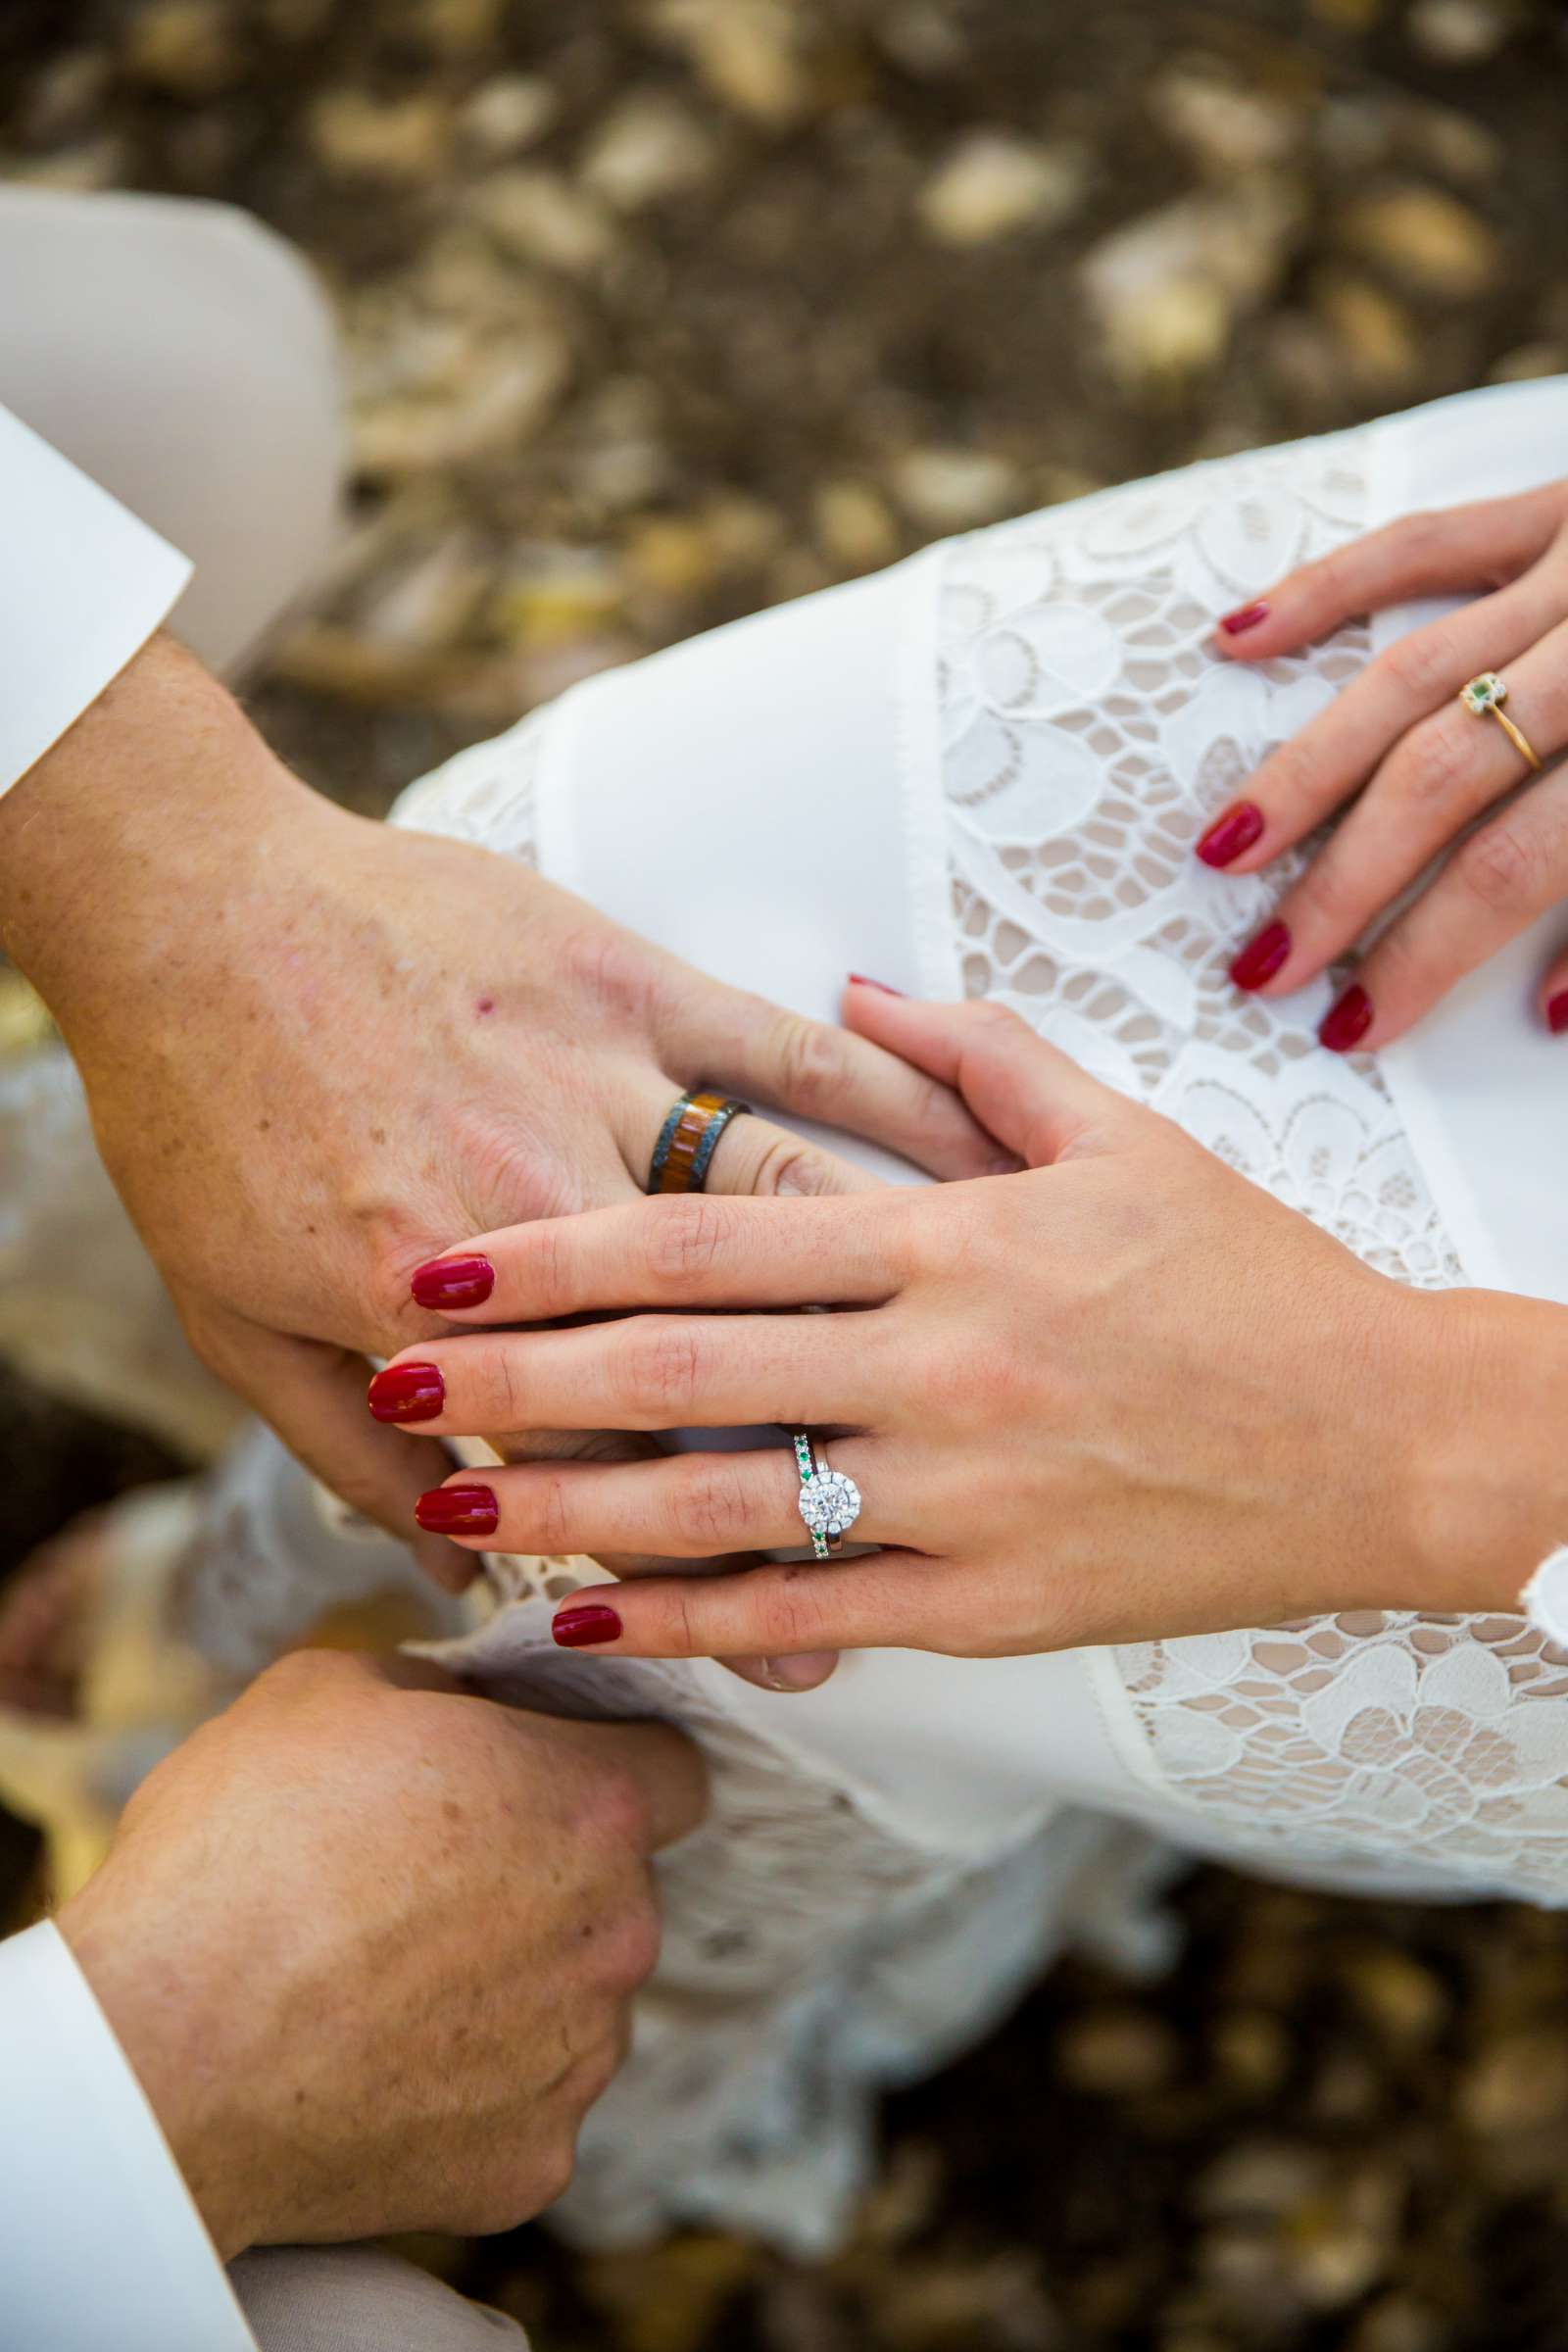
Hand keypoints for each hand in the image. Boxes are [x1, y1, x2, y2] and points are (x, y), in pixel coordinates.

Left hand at [0, 637, 1004, 1586]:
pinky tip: (950, 1171)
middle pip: (710, 1374)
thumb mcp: (225, 1316)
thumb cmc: (188, 1108)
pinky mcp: (642, 979)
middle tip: (826, 1653)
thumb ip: (345, 1459)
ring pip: (781, 1228)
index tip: (762, 1663)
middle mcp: (551, 1206)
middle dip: (791, 1511)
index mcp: (436, 1298)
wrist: (177, 896)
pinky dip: (886, 1110)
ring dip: (871, 1321)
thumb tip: (445, 1566)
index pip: (599, 1462)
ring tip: (955, 1428)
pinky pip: (792, 1058)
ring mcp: (612, 1084)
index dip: (690, 1576)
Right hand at [57, 1649, 705, 2255]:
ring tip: (384, 1979)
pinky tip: (378, 2064)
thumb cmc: (240, 1851)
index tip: (538, 1778)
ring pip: (578, 1999)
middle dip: (544, 1877)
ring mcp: (582, 2058)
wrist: (161, 2053)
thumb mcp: (328, 1690)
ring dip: (513, 1984)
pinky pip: (523, 2104)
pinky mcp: (533, 2164)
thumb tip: (467, 1702)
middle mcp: (619, 1930)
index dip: (603, 1763)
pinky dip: (468, 2089)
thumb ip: (438, 1686)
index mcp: (591, 1803)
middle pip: (618, 1889)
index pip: (671, 1770)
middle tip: (427, 1881)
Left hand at [369, 988, 1567, 1666]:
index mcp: (954, 1237)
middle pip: (684, 1366)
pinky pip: (813, 1613)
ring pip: (727, 1501)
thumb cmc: (1250, 1279)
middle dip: (520, 1373)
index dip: (561, 1245)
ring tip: (448, 1503)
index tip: (448, 1252)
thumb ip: (973, 1055)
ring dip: (570, 1501)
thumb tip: (847, 987)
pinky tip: (590, 1613)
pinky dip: (691, 1619)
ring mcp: (963, 1489)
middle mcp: (940, 1361)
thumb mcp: (1123, 1135)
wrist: (1389, 1439)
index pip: (712, 1234)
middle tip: (395, 1375)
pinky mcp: (993, 1600)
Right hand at [1196, 481, 1567, 1049]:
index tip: (1366, 1023)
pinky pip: (1425, 540)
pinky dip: (1324, 589)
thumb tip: (1564, 1003)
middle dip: (1345, 882)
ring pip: (1409, 672)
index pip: (1529, 858)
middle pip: (1444, 774)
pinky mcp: (1566, 497)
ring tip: (1226, 852)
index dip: (1436, 952)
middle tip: (1267, 965)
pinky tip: (1237, 640)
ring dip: (1307, 771)